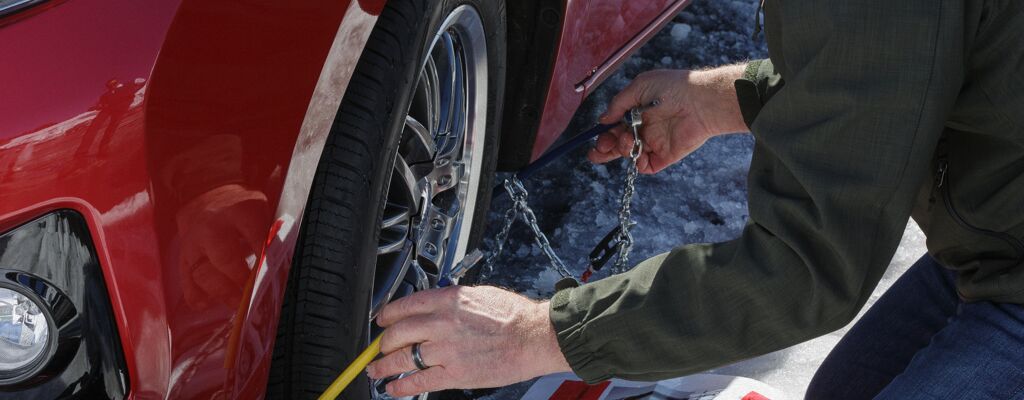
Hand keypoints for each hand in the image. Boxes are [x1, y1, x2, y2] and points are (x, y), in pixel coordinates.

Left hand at [366, 286, 570, 396]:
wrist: (533, 336)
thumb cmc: (513, 315)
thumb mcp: (477, 294)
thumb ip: (451, 301)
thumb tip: (434, 307)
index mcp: (447, 300)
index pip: (404, 306)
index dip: (387, 315)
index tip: (382, 320)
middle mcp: (441, 323)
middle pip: (397, 332)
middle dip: (383, 343)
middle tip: (378, 348)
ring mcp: (446, 349)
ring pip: (403, 358)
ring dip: (384, 366)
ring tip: (376, 370)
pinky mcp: (454, 373)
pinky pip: (418, 381)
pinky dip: (401, 386)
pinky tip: (393, 387)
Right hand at [591, 65, 747, 173]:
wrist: (700, 100)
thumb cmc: (672, 88)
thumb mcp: (639, 88)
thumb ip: (618, 104)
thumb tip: (602, 120)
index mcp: (638, 111)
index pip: (615, 125)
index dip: (604, 132)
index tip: (596, 136)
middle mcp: (645, 127)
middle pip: (619, 143)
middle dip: (605, 148)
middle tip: (597, 151)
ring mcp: (655, 142)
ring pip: (630, 153)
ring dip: (621, 150)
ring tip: (625, 142)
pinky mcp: (666, 155)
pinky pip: (647, 166)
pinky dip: (637, 164)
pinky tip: (636, 154)